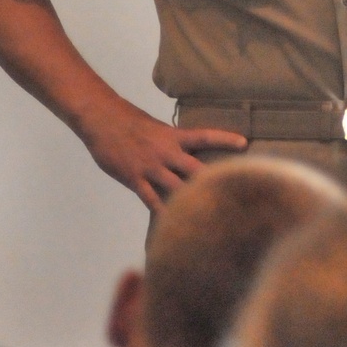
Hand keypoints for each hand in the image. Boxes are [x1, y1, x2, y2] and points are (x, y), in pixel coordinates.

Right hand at [81, 100, 246, 211]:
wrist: (102, 120)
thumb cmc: (128, 121)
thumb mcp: (155, 128)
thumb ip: (170, 143)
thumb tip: (184, 154)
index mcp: (173, 136)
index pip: (205, 135)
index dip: (225, 139)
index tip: (245, 143)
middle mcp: (166, 152)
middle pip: (195, 169)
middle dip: (213, 181)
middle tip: (233, 193)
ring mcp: (151, 167)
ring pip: (177, 187)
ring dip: (191, 201)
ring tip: (208, 218)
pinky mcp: (135, 179)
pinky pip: (151, 200)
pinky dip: (162, 213)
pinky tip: (172, 226)